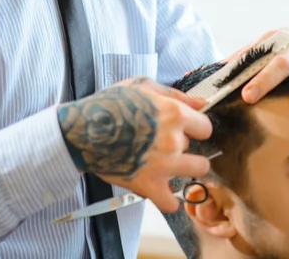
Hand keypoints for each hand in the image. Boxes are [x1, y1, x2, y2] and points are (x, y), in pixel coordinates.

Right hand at [58, 77, 211, 211]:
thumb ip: (176, 95)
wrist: (83, 129)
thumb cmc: (111, 104)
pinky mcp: (148, 185)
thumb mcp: (143, 86)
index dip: (195, 128)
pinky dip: (166, 197)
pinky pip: (171, 202)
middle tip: (166, 146)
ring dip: (183, 169)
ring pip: (195, 172)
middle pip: (198, 150)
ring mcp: (163, 165)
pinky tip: (157, 185)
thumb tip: (201, 102)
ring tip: (166, 164)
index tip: (185, 129)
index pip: (205, 128)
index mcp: (174, 114)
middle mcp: (174, 140)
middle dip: (184, 148)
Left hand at [226, 28, 288, 106]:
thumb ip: (237, 61)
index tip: (237, 90)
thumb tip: (204, 74)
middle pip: (279, 64)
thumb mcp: (256, 50)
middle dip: (264, 81)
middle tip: (248, 97)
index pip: (256, 57)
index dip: (245, 73)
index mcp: (273, 44)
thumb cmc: (272, 50)